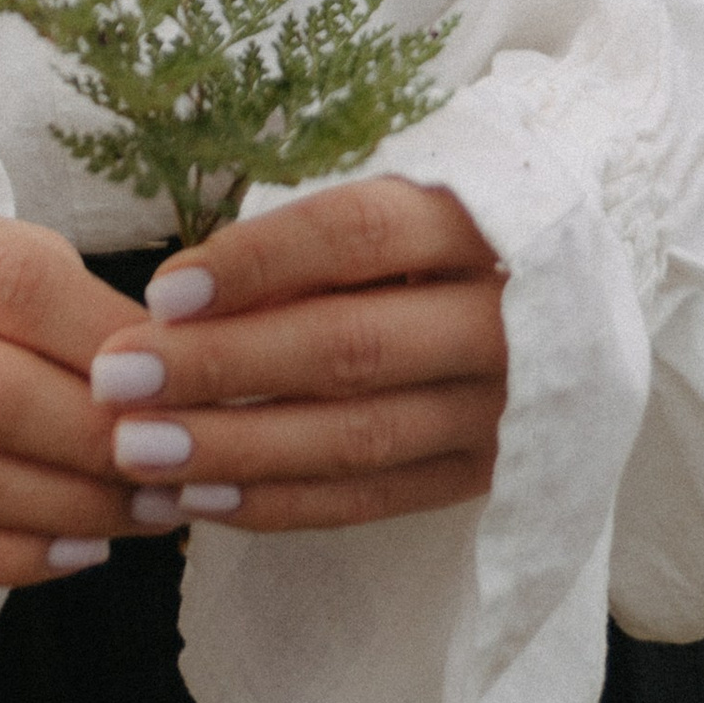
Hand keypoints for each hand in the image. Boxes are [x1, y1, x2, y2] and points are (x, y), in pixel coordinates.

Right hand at [0, 160, 156, 586]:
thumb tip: (167, 384)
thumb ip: (62, 295)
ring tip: (144, 512)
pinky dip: (3, 558)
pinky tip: (75, 550)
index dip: (110, 344)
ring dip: (65, 509)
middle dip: (97, 442)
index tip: (189, 384)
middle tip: (177, 468)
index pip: (14, 284)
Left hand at [85, 178, 506, 535]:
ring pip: (356, 436)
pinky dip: (281, 503)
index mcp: (480, 221)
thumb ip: (312, 237)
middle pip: (350, 346)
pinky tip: (199, 500)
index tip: (163, 291)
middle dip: (222, 366)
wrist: (584, 302)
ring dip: (236, 449)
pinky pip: (371, 499)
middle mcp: (500, 320)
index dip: (258, 262)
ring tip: (138, 452)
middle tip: (119, 380)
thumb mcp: (402, 199)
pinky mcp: (485, 477)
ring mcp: (500, 410)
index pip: (357, 234)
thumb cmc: (447, 234)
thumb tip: (183, 297)